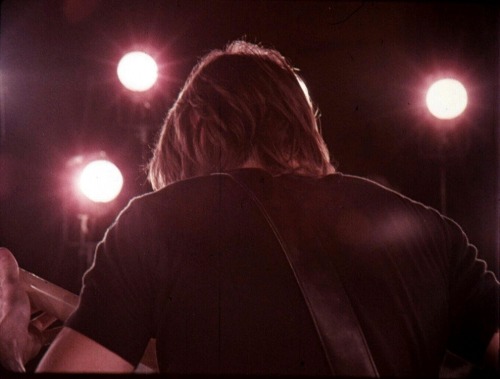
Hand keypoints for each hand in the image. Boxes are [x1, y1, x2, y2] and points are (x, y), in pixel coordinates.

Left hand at [0, 248, 57, 371]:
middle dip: (47, 300)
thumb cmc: (7, 318)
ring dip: (56, 314)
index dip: (34, 288)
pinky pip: (51, 335)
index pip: (22, 293)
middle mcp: (17, 318)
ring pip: (44, 320)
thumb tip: (4, 251)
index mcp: (9, 305)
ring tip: (69, 306)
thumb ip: (8, 271)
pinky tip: (70, 324)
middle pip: (35, 306)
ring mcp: (26, 331)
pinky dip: (61, 330)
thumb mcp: (10, 288)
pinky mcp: (35, 342)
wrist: (10, 348)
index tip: (46, 283)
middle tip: (60, 294)